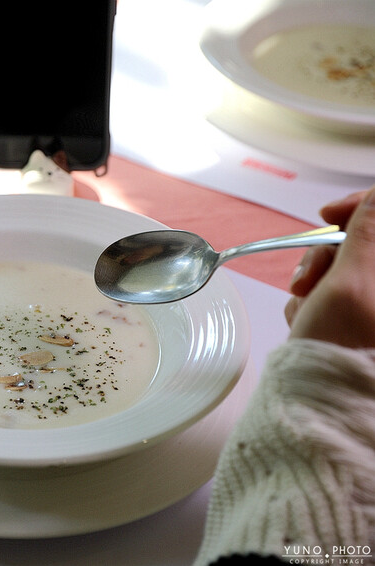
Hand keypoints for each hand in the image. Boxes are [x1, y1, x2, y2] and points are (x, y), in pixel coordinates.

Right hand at [285, 187, 374, 348]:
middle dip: (327, 256)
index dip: (359, 207)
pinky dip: (315, 305)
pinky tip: (309, 325)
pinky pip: (334, 296)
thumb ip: (368, 229)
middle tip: (307, 279)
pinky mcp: (359, 325)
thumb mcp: (352, 281)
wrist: (320, 408)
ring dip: (315, 284)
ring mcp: (372, 308)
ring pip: (343, 270)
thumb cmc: (340, 351)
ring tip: (305, 310)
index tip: (328, 215)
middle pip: (362, 244)